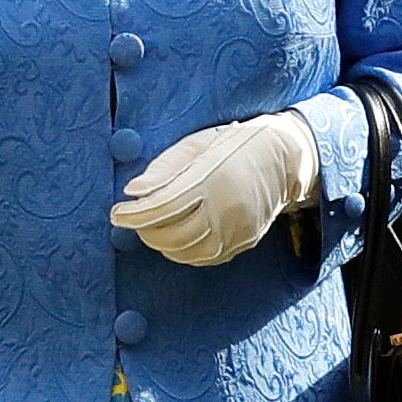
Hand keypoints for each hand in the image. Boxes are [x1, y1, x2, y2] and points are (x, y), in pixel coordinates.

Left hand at [113, 108, 321, 265]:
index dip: (133, 215)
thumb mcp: (196, 145)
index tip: (117, 214)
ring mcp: (238, 228)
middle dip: (146, 231)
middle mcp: (227, 207)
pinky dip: (185, 250)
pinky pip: (206, 256)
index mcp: (211, 178)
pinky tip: (179, 235)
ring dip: (163, 243)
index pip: (162, 207)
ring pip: (187, 252)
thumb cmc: (233, 145)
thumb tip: (133, 192)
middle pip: (172, 235)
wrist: (285, 158)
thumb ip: (163, 169)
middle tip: (136, 219)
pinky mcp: (245, 241)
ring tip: (156, 227)